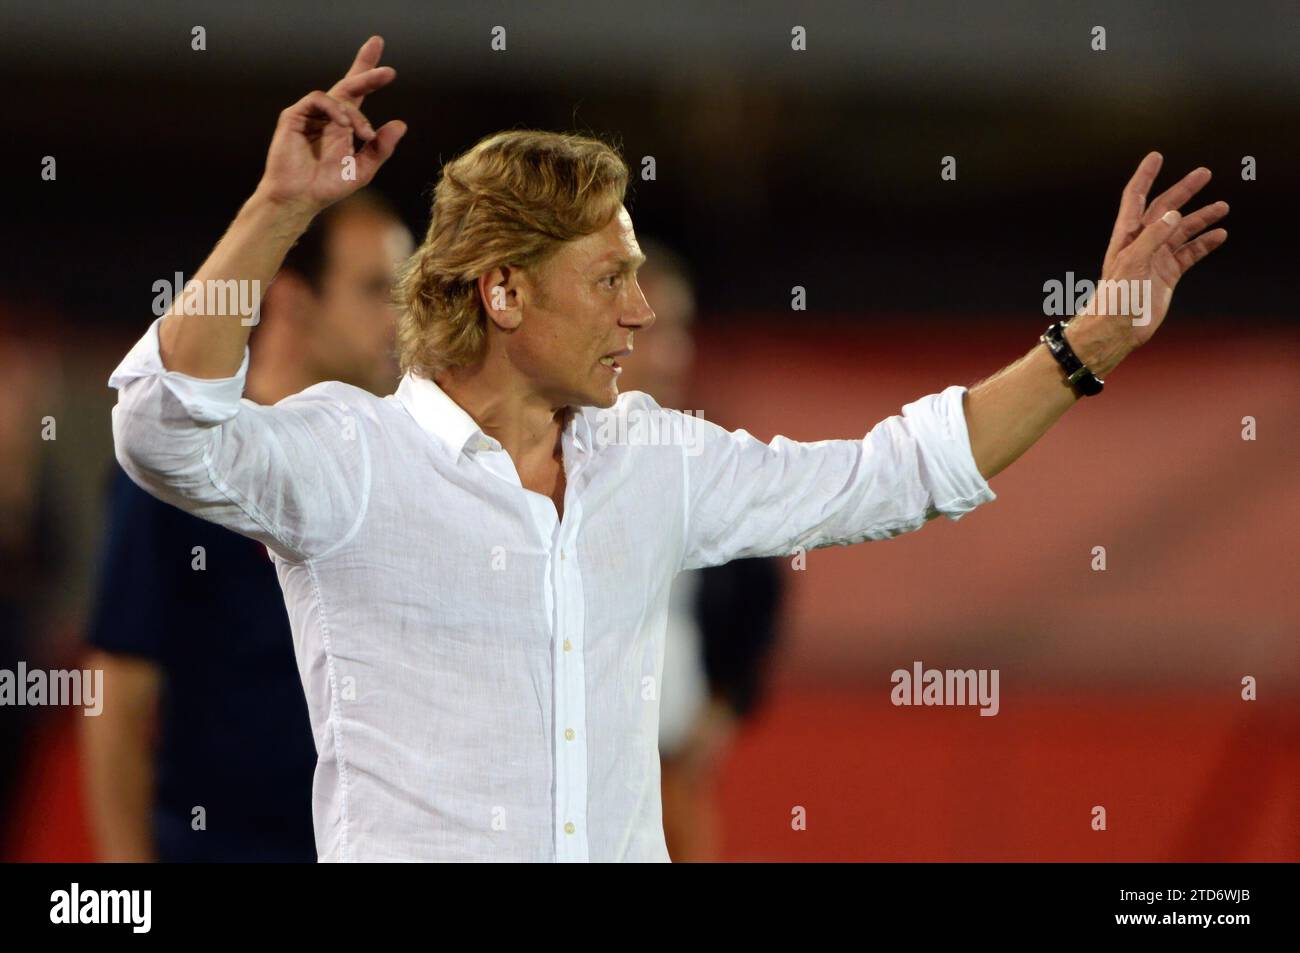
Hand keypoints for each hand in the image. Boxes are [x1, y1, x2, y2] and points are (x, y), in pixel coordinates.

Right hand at [255, 36, 405, 215]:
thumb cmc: (328, 186)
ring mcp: (310, 114)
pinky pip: (318, 100)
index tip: (384, 58)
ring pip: (338, 96)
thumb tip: (401, 124)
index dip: (369, 73)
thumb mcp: (363, 168)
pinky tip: (345, 126)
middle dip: (368, 74)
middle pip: (349, 85)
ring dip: (356, 113)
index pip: (358, 93)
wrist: (300, 198)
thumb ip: (381, 147)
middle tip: (389, 72)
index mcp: (344, 125)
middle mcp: (329, 116)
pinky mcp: (294, 116)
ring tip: (364, 133)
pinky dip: (335, 110)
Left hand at [1083, 152, 1228, 348]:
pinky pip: (1189, 254)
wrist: (1118, 328)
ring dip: (1201, 217)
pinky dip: (1204, 244)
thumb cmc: (1117, 296)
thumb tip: (1174, 214)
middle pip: (1165, 209)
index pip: (1136, 198)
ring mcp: (1156, 258)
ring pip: (1182, 231)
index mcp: (1127, 236)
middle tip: (1204, 173)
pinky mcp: (1168, 275)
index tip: (1156, 156)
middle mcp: (1142, 243)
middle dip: (1183, 191)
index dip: (1145, 176)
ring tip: (1223, 206)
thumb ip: (1152, 236)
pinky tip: (1219, 235)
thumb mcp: (1132, 262)